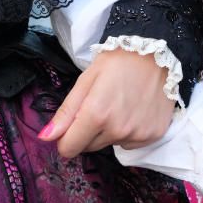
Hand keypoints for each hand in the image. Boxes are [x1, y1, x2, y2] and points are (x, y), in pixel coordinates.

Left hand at [40, 49, 174, 157]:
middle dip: (88, 132)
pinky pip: (130, 143)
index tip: (72, 125)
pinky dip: (128, 131)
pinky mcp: (153, 135)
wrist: (156, 55)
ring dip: (109, 131)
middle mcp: (118, 130)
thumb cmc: (118, 62)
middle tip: (100, 106)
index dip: (66, 138)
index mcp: (96, 115)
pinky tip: (134, 111)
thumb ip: (66, 112)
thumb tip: (46, 137)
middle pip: (89, 147)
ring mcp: (138, 135)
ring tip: (120, 105)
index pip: (70, 148)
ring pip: (110, 144)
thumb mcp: (86, 80)